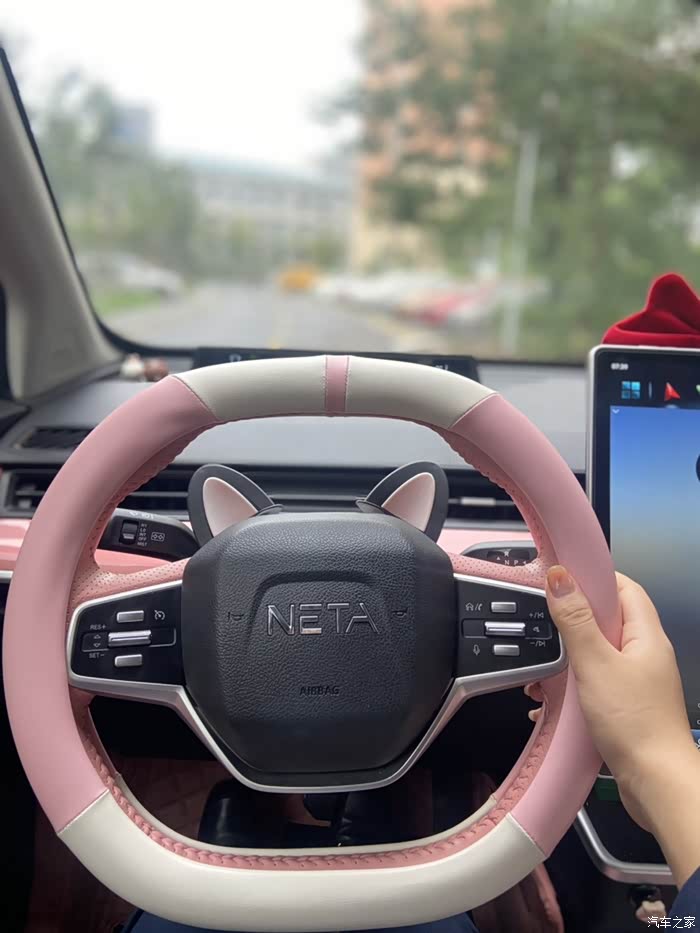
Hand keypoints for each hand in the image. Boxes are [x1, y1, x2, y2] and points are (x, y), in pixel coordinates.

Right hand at [531, 566, 699, 884]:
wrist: (656, 784)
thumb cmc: (634, 723)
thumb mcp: (595, 663)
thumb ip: (575, 620)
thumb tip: (560, 576)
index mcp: (646, 635)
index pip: (623, 587)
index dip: (593, 578)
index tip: (560, 579)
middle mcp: (646, 654)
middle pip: (606, 620)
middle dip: (570, 625)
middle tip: (545, 632)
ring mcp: (639, 681)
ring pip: (597, 654)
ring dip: (566, 662)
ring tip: (542, 679)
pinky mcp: (628, 706)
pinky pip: (596, 683)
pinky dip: (572, 688)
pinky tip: (551, 704)